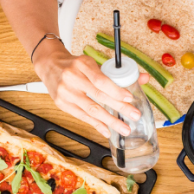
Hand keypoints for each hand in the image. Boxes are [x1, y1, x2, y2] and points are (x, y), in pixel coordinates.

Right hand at [34, 43, 148, 134]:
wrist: (49, 66)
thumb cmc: (75, 65)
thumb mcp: (93, 63)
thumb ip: (118, 72)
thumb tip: (144, 78)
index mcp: (82, 64)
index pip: (100, 79)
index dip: (115, 90)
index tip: (129, 97)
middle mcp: (72, 78)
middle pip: (98, 95)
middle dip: (119, 107)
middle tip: (134, 115)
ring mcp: (66, 92)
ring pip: (91, 109)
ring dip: (110, 121)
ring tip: (124, 128)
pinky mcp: (62, 104)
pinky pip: (82, 116)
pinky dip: (96, 125)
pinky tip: (107, 131)